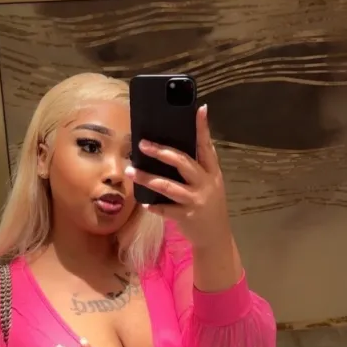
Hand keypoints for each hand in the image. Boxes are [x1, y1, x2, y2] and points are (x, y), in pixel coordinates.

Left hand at [126, 105, 230, 249]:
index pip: (206, 146)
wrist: (215, 237)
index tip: (198, 109)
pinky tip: (143, 202)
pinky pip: (166, 209)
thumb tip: (173, 148)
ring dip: (148, 178)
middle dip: (161, 152)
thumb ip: (197, 167)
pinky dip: (153, 205)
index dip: (202, 128)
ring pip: (169, 186)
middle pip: (183, 162)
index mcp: (211, 172)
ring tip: (131, 171)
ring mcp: (196, 200)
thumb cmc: (208, 205)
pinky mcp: (187, 216)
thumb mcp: (210, 184)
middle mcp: (205, 183)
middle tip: (142, 144)